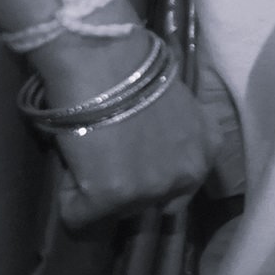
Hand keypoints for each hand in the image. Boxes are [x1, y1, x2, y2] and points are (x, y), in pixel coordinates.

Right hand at [28, 30, 210, 228]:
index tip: (129, 160)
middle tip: (105, 152)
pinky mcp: (112, 196)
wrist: (106, 59)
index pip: (177, 194)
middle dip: (121, 187)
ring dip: (94, 189)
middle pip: (143, 205)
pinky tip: (74, 159)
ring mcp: (151, 188)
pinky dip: (67, 194)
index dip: (146, 179)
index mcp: (207, 150)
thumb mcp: (178, 110)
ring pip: (110, 212)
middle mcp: (187, 174)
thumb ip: (175, 140)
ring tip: (91, 150)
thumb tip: (147, 158)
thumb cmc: (134, 73)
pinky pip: (78, 215)